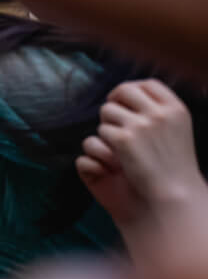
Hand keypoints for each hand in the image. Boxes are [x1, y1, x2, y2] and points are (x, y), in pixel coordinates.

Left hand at [78, 80, 205, 229]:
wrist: (174, 194)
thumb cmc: (174, 165)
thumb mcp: (177, 130)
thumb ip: (160, 111)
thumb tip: (132, 93)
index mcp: (176, 108)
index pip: (149, 84)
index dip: (133, 90)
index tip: (124, 100)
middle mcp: (159, 113)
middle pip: (124, 90)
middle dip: (114, 102)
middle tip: (112, 117)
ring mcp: (141, 125)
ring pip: (108, 111)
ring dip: (108, 124)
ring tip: (119, 143)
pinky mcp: (123, 140)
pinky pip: (101, 131)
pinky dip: (104, 143)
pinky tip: (115, 156)